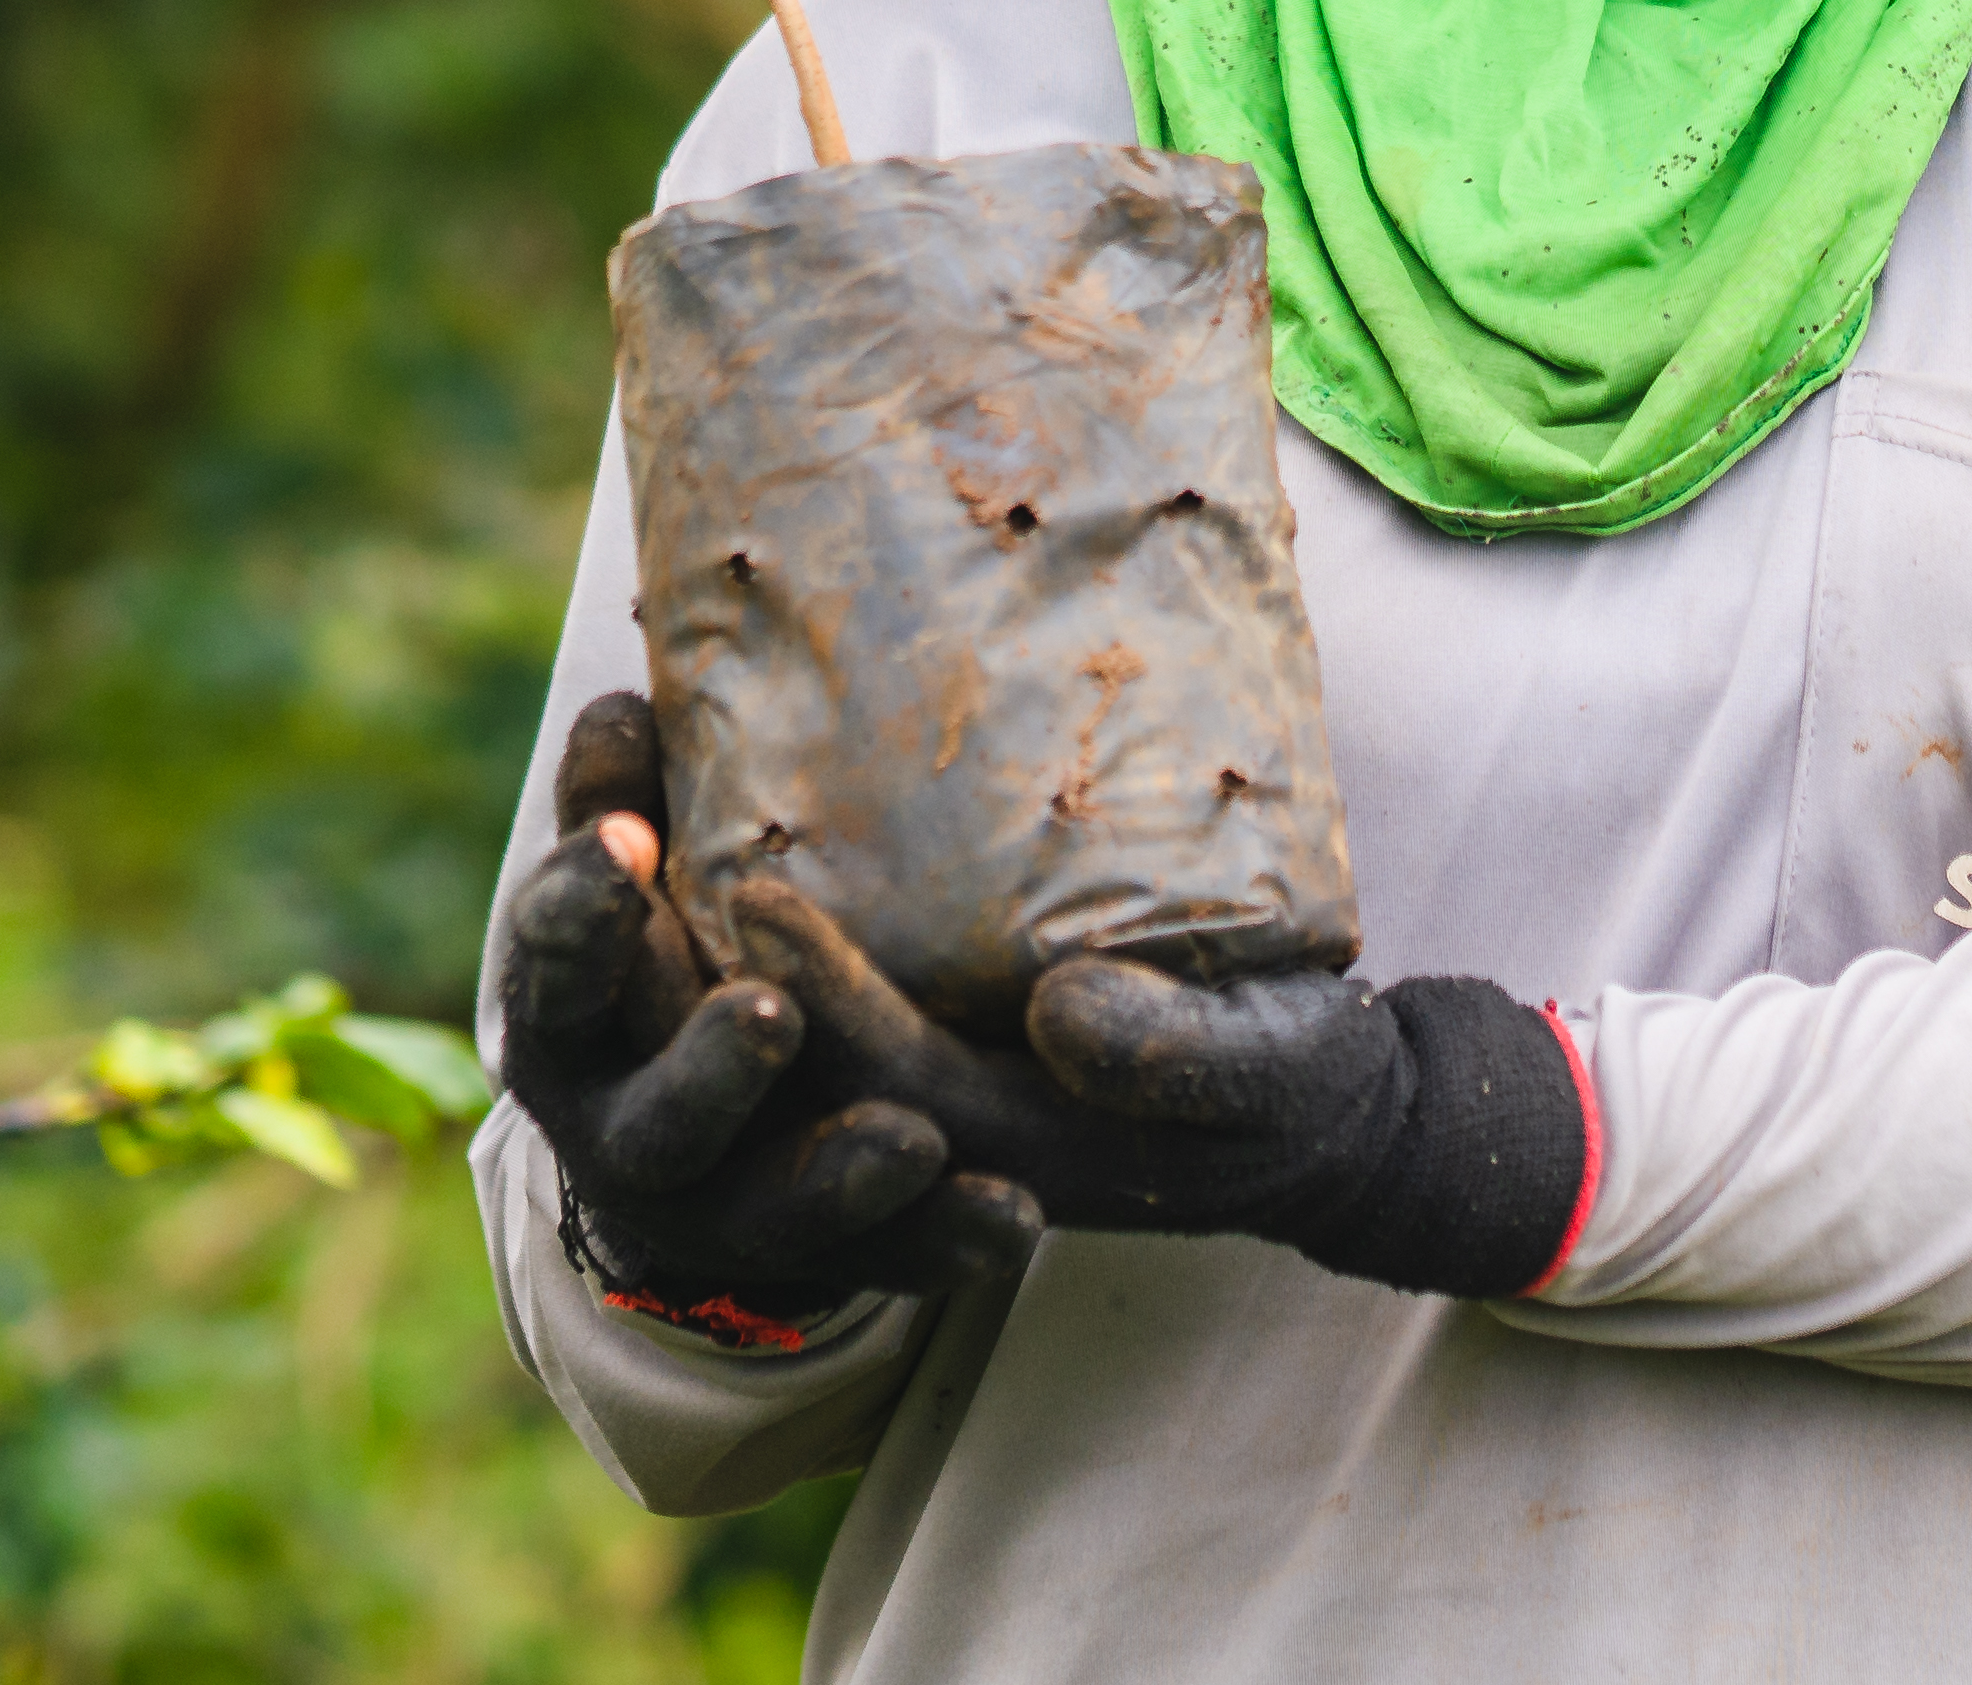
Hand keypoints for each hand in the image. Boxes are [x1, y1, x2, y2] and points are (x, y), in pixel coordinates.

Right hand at [490, 691, 1039, 1339]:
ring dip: (843, 1179)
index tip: (626, 842)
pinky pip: (892, 1265)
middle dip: (711, 1074)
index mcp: (572, 1025)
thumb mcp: (631, 884)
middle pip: (656, 1125)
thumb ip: (623, 804)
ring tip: (914, 1137)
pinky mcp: (826, 1262)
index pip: (555, 969)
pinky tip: (1014, 1218)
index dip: (582, 913)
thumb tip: (627, 695)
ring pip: (774, 1215)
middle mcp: (628, 1134)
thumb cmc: (666, 952)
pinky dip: (950, 1243)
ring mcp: (725, 1212)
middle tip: (770, 1015)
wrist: (694, 1138)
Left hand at [725, 881, 1590, 1302]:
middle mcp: (950, 1132)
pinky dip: (772, 934)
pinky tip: (735, 825)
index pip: (884, 1079)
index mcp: (1021, 1148)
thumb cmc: (1299, 1085)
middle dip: (724, 970)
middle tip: (659, 840)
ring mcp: (941, 1095)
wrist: (1314, 1116)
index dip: (818, 989)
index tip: (757, 891)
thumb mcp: (1274, 1070)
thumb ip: (1183, 1054)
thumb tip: (1058, 1012)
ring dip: (715, 954)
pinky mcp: (948, 1049)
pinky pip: (835, 995)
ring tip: (657, 824)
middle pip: (802, 1061)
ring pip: (795, 1034)